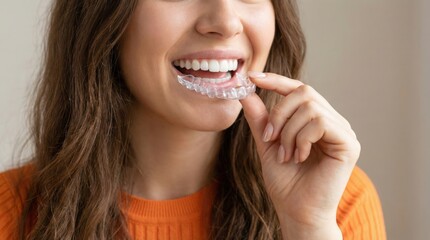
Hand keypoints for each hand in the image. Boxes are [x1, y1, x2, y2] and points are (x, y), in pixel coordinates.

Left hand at [240, 72, 359, 238]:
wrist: (296, 211)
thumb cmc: (285, 182)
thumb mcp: (267, 145)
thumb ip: (261, 119)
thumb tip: (246, 92)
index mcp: (315, 120)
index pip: (298, 89)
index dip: (276, 80)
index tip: (253, 78)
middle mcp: (332, 121)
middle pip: (303, 92)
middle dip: (279, 113)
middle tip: (269, 139)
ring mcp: (342, 131)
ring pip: (310, 107)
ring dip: (288, 131)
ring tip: (285, 154)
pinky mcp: (349, 143)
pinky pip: (320, 122)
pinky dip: (301, 138)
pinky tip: (298, 156)